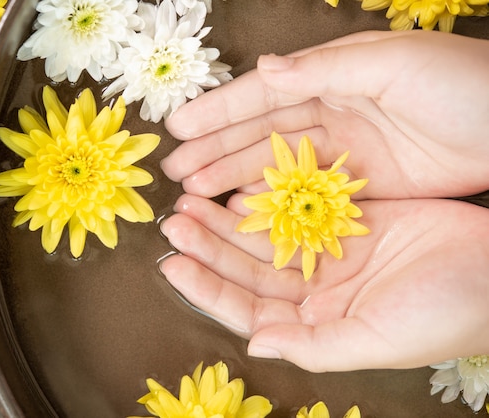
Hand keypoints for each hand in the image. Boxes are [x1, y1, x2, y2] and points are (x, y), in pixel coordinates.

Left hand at [159, 194, 488, 371]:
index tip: (172, 264)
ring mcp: (329, 252)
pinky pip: (295, 207)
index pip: (248, 308)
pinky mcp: (346, 219)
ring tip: (192, 200)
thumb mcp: (378, 339)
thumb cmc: (446, 313)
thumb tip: (256, 344)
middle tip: (175, 220)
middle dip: (209, 246)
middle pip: (248, 268)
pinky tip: (239, 187)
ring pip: (264, 236)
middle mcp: (316, 289)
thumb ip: (315, 346)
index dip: (208, 287)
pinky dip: (267, 198)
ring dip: (227, 220)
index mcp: (318, 323)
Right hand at [161, 30, 488, 199]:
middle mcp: (330, 112)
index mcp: (333, 77)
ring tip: (195, 193)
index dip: (218, 111)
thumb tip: (264, 70)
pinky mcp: (359, 186)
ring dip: (233, 178)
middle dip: (214, 149)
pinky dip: (271, 201)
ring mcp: (342, 152)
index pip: (263, 95)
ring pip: (274, 166)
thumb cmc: (462, 85)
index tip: (178, 128)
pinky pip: (303, 194)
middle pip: (258, 133)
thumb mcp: (393, 65)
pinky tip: (241, 208)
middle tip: (175, 171)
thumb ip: (325, 68)